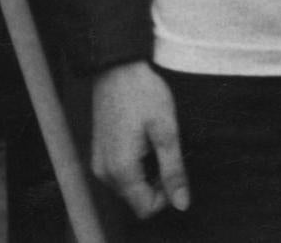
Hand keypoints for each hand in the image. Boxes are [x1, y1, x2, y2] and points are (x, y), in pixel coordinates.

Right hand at [91, 61, 187, 217]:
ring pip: (129, 187)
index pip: (145, 208)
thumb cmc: (144, 95)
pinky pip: (120, 174)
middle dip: (157, 183)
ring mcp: (99, 164)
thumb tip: (182, 203)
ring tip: (157, 143)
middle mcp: (104, 173)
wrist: (117, 70)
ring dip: (148, 173)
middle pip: (136, 199)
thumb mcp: (167, 131)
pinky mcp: (99, 154)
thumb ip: (173, 170)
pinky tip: (145, 141)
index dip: (167, 195)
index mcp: (121, 170)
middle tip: (169, 151)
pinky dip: (137, 165)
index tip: (177, 168)